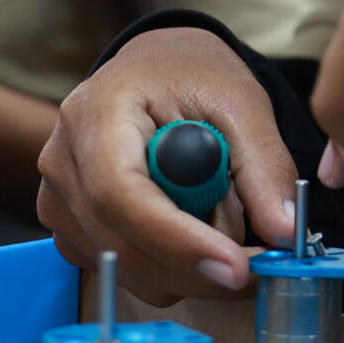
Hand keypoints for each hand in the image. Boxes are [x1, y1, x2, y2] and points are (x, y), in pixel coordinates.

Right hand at [36, 27, 306, 305]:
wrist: (155, 69)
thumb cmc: (192, 76)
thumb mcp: (241, 103)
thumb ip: (264, 168)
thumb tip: (285, 234)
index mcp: (95, 114)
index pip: (121, 195)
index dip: (178, 241)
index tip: (237, 267)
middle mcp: (63, 163)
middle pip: (124, 247)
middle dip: (201, 266)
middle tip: (263, 261)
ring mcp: (57, 202)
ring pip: (130, 270)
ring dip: (191, 265)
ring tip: (220, 209)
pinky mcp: (71, 232)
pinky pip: (127, 273)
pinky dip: (173, 267)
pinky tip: (192, 222)